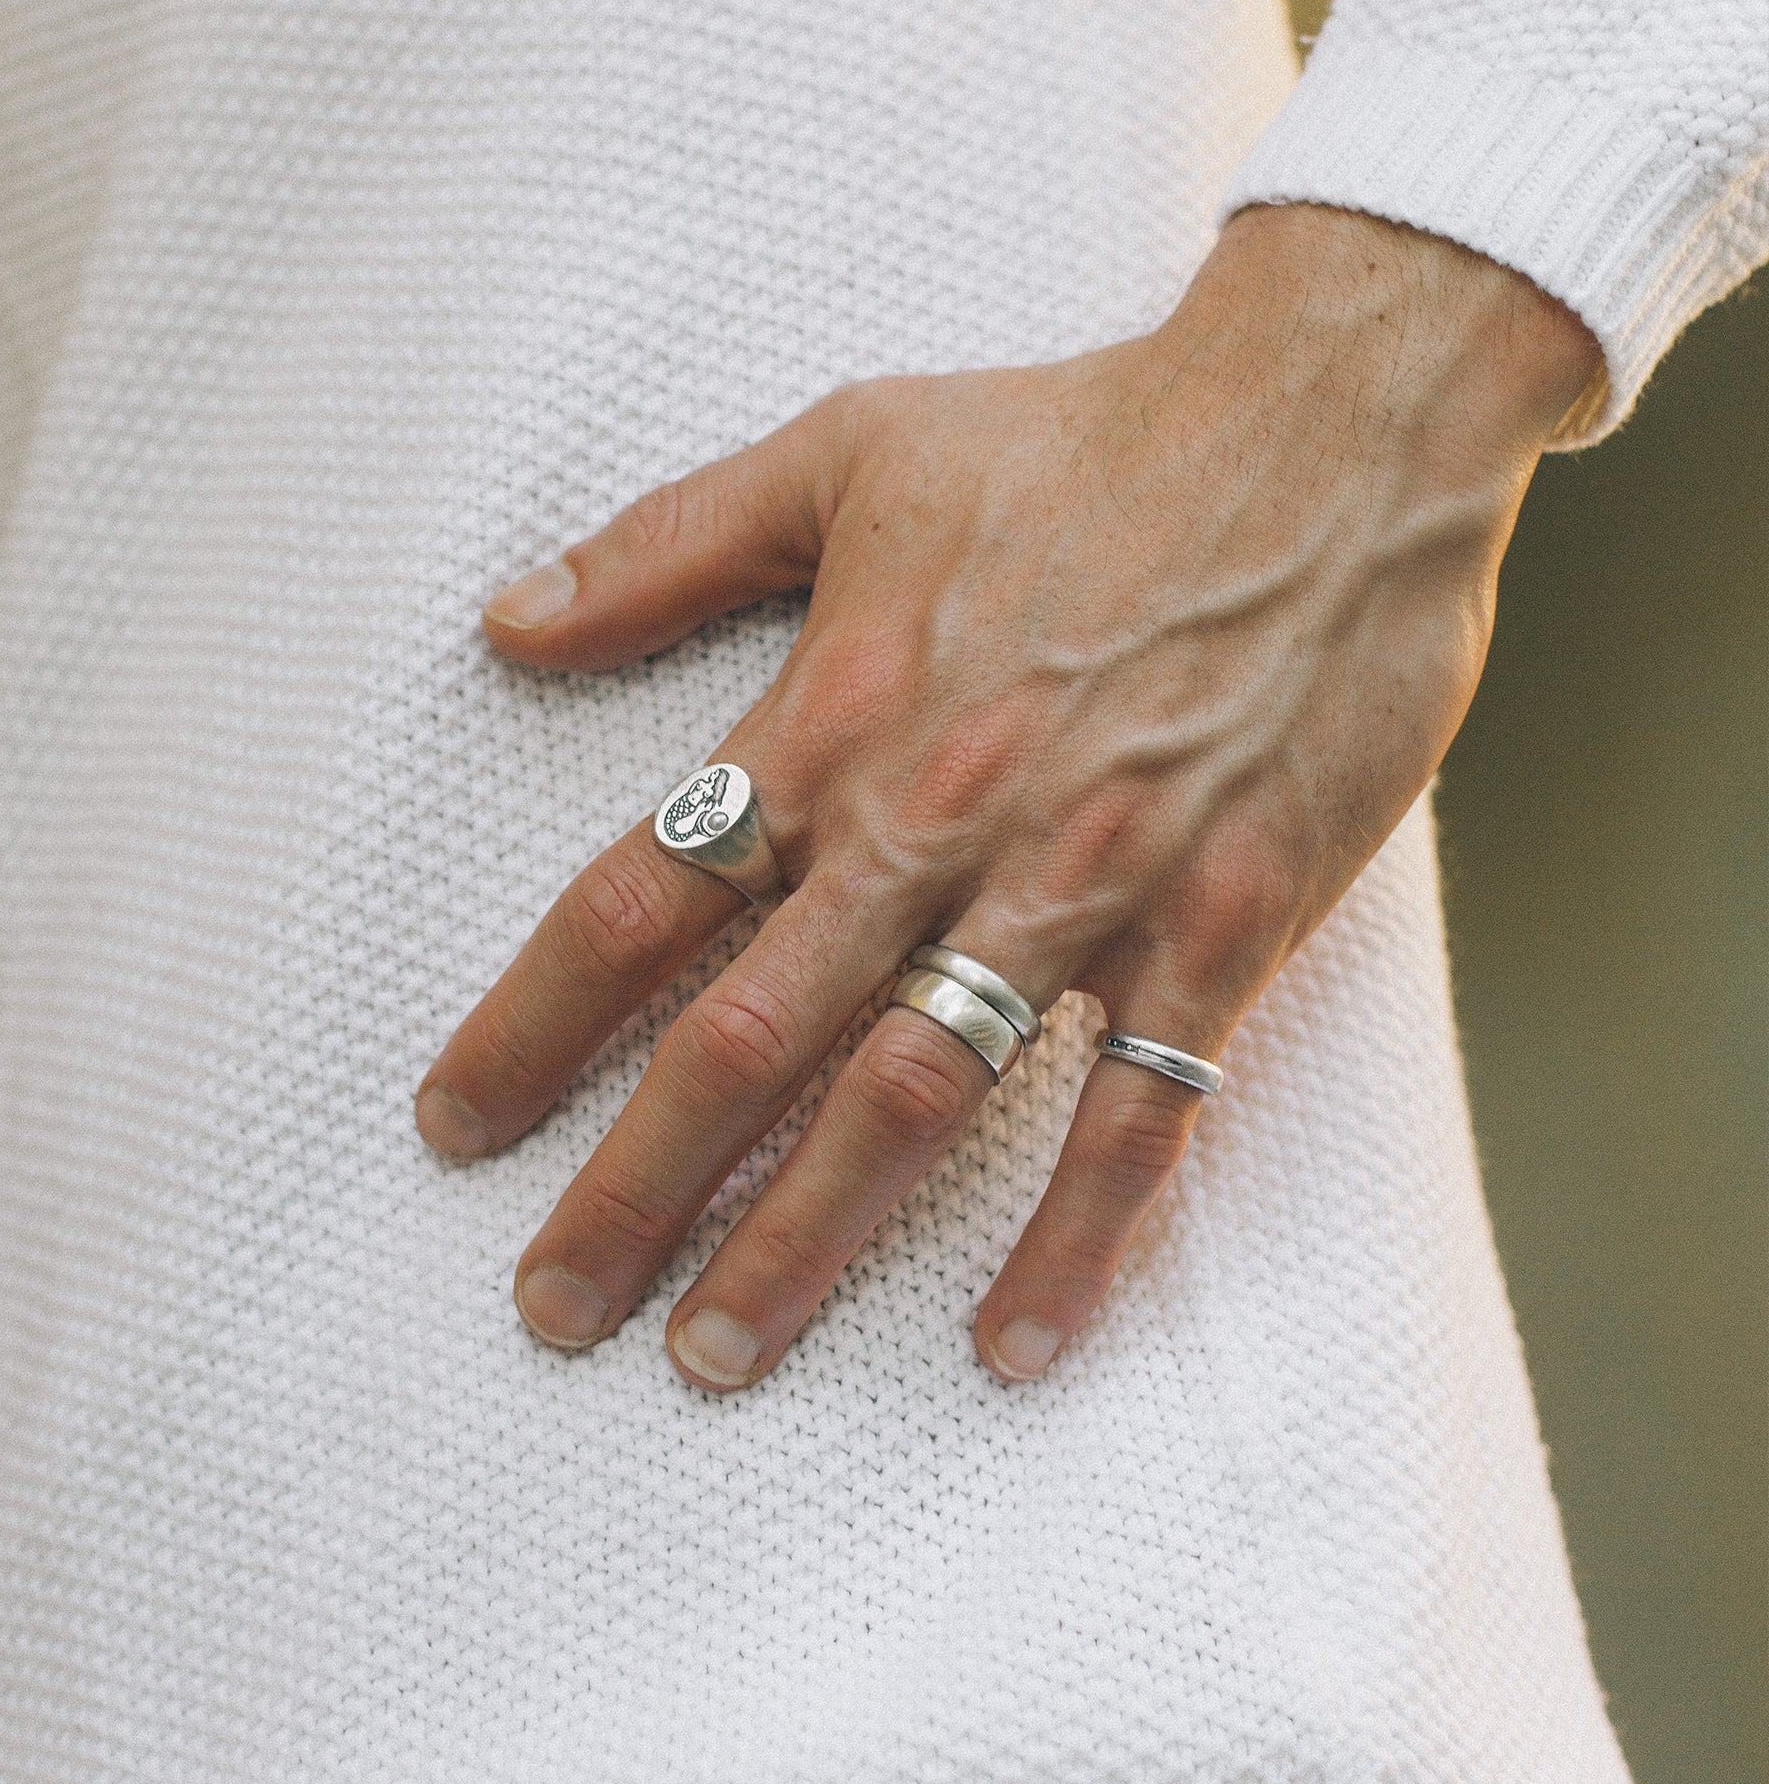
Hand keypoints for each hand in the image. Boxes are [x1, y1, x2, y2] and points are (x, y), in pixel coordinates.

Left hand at [416, 203, 1600, 1390]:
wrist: (1329, 427)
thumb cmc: (1078, 434)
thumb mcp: (846, 450)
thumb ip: (667, 545)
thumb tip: (508, 623)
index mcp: (832, 718)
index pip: (635, 904)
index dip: (529, 1026)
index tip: (454, 1126)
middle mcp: (934, 825)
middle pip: (745, 1038)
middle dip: (635, 1187)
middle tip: (552, 1306)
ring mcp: (1079, 887)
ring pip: (913, 1098)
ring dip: (805, 1239)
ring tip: (715, 1356)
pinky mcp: (1217, 924)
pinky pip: (1138, 1114)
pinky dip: (1074, 1238)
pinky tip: (1009, 1346)